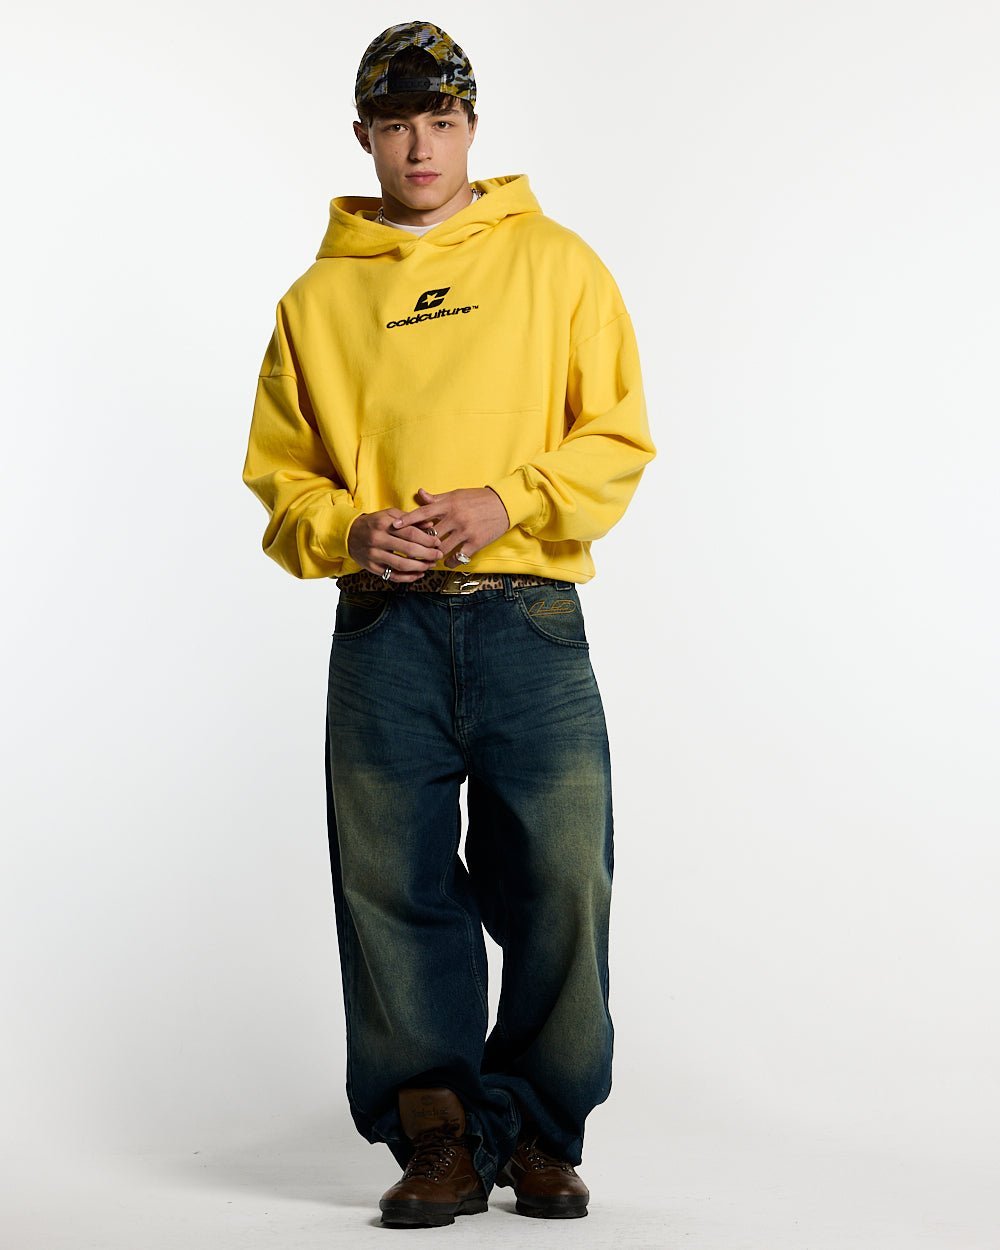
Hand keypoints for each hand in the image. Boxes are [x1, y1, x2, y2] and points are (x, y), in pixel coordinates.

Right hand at [347, 508, 442, 581]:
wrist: (349, 534)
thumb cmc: (374, 523)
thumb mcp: (389, 515)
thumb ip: (410, 519)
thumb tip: (431, 524)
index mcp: (384, 524)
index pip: (410, 533)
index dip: (427, 539)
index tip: (438, 542)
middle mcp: (378, 539)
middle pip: (408, 549)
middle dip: (427, 554)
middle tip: (438, 555)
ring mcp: (374, 555)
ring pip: (401, 564)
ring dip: (420, 567)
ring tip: (430, 565)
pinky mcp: (372, 567)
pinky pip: (393, 575)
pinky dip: (408, 577)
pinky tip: (419, 574)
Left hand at [391, 486, 510, 568]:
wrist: (504, 504)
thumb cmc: (477, 498)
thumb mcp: (456, 495)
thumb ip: (437, 498)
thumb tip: (420, 493)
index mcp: (449, 504)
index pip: (423, 512)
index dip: (408, 520)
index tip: (394, 526)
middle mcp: (455, 518)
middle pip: (429, 536)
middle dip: (419, 545)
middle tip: (410, 551)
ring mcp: (465, 531)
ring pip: (441, 549)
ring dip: (433, 556)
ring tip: (427, 559)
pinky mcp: (476, 542)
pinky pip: (459, 557)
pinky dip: (451, 562)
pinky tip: (448, 562)